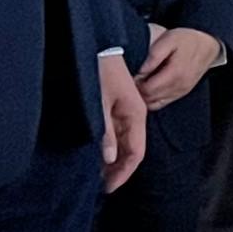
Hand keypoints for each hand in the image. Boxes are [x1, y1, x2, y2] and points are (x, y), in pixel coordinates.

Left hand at [98, 52, 146, 192]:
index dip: (123, 173)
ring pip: (124, 143)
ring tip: (97, 175)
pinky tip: (96, 154)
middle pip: (132, 150)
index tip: (108, 188)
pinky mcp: (116, 107)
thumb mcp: (99, 99)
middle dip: (118, 171)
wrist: (99, 43)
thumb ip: (104, 129)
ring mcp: (126, 111)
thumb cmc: (99, 68)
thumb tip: (109, 157)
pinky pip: (117, 134)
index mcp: (135, 113)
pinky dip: (108, 148)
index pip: (135, 152)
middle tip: (101, 187)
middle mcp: (134, 115)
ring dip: (112, 161)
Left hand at [136, 24, 222, 109]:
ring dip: (143, 96)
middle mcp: (178, 86)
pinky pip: (161, 103)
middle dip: (137, 90)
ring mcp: (180, 91)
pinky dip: (151, 99)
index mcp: (175, 73)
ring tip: (139, 81)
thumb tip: (140, 71)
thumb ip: (154, 55)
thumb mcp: (169, 40)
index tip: (130, 74)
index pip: (147, 89)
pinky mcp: (180, 93)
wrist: (206, 45)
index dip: (134, 84)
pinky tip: (148, 87)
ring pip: (154, 103)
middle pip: (149, 98)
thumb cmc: (186, 41)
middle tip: (131, 78)